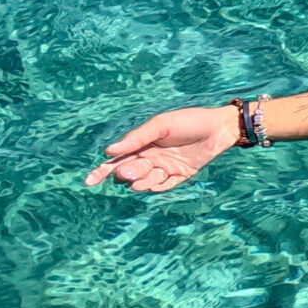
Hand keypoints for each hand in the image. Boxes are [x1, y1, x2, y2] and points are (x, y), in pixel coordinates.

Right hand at [84, 105, 236, 192]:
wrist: (218, 127)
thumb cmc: (188, 120)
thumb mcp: (160, 125)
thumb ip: (136, 138)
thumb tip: (109, 151)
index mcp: (142, 144)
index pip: (117, 160)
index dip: (102, 171)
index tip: (89, 181)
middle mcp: (151, 158)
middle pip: (128, 172)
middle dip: (126, 174)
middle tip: (132, 169)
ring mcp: (165, 168)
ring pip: (144, 182)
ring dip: (142, 180)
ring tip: (151, 170)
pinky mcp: (180, 176)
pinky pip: (164, 187)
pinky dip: (159, 186)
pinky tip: (161, 177)